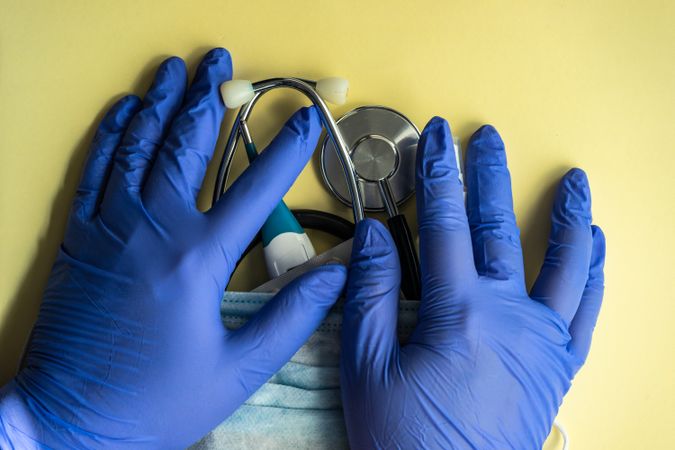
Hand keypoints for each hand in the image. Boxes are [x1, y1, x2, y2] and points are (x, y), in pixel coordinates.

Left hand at [0, 48, 345, 448]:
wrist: (72, 420)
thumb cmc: (159, 401)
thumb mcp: (239, 369)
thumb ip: (293, 315)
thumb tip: (339, 275)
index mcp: (200, 259)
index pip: (257, 188)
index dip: (287, 149)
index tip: (307, 118)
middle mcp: (154, 228)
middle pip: (187, 146)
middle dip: (208, 98)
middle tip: (220, 59)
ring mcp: (110, 227)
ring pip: (138, 147)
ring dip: (160, 102)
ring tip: (175, 67)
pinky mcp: (79, 237)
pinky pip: (94, 170)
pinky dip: (110, 134)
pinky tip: (124, 110)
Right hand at [340, 118, 604, 448]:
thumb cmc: (404, 440)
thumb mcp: (366, 368)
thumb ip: (371, 294)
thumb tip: (375, 235)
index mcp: (458, 312)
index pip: (444, 224)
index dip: (437, 175)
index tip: (437, 138)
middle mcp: (510, 315)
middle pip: (499, 228)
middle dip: (489, 176)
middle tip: (487, 138)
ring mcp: (543, 339)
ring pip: (565, 262)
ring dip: (567, 216)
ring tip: (575, 181)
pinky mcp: (560, 365)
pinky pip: (588, 310)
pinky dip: (596, 273)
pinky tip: (597, 246)